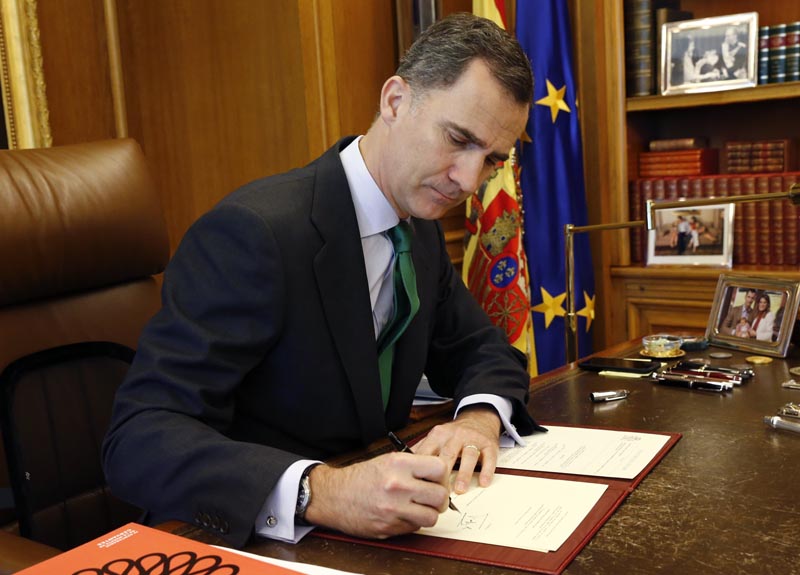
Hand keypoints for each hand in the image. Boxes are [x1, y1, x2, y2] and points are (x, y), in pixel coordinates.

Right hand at [303, 452, 448, 538]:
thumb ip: (413, 466)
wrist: (333, 496)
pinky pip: (415, 528)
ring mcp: (393, 509)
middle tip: (432, 497)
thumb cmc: (360, 477)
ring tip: (418, 507)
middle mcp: (398, 485)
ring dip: (428, 513)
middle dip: (439, 498)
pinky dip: (413, 523)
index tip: (437, 479)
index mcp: (398, 464)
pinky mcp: (389, 527)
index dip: (442, 475)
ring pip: (432, 517)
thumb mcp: (387, 460)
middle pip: (440, 496)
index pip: (440, 468)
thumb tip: (439, 473)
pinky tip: (402, 514)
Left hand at [411, 405, 501, 494]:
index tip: (420, 487)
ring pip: (469, 455)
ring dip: (464, 473)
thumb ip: (424, 450)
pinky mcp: (489, 444)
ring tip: (460, 490)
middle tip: (439, 492)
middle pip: (448, 453)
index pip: (429, 452)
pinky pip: (488, 458)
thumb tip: (405, 468)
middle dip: (442, 473)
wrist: (479, 418)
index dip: (423, 470)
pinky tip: (483, 482)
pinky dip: (487, 470)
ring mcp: (473, 439)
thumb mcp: (437, 437)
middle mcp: (456, 435)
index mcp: (439, 435)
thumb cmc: (455, 434)